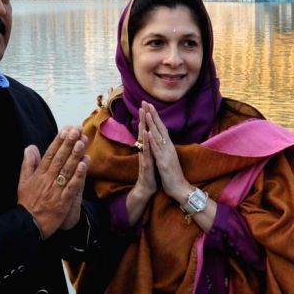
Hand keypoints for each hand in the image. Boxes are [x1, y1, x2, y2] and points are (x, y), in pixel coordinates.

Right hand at [17, 126, 87, 238]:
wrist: (28, 225)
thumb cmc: (27, 203)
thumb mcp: (23, 182)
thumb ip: (28, 164)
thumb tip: (30, 147)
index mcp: (38, 174)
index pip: (50, 154)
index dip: (58, 141)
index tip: (66, 129)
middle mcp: (47, 180)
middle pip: (59, 159)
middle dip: (68, 143)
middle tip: (77, 130)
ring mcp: (55, 190)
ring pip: (66, 170)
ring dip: (74, 155)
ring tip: (82, 142)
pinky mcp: (63, 201)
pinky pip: (71, 186)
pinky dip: (78, 176)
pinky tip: (84, 164)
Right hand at [125, 104, 157, 223]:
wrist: (146, 189)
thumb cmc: (150, 174)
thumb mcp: (151, 158)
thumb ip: (150, 148)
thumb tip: (150, 139)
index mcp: (147, 149)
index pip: (147, 131)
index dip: (147, 119)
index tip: (147, 106)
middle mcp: (144, 151)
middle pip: (143, 131)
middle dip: (143, 118)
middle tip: (142, 104)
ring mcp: (144, 156)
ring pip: (143, 140)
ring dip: (143, 126)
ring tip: (142, 114)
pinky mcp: (146, 164)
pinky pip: (146, 152)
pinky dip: (146, 143)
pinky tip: (146, 135)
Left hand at [143, 103, 190, 202]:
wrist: (180, 189)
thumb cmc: (173, 175)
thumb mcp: (168, 159)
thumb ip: (165, 150)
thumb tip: (162, 142)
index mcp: (168, 147)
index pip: (161, 129)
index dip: (155, 117)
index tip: (149, 106)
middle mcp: (168, 148)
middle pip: (160, 128)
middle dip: (153, 114)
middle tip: (146, 102)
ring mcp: (166, 154)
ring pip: (158, 136)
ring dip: (153, 123)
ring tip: (147, 111)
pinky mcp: (163, 162)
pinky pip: (157, 150)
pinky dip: (152, 140)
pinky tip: (148, 132)